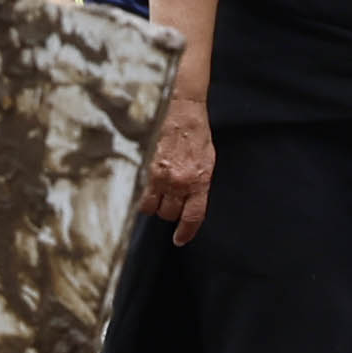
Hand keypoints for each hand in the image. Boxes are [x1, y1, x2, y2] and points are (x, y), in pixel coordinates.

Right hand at [147, 92, 217, 245]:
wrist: (184, 113)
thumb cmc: (198, 136)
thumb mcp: (208, 163)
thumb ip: (199, 185)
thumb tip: (191, 204)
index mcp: (200, 181)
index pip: (192, 216)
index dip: (186, 232)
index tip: (180, 239)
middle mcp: (180, 183)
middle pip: (170, 214)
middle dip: (171, 213)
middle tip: (172, 202)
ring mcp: (162, 178)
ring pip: (154, 209)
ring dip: (157, 207)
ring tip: (161, 196)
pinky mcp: (148, 171)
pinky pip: (143, 198)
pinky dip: (145, 200)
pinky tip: (149, 193)